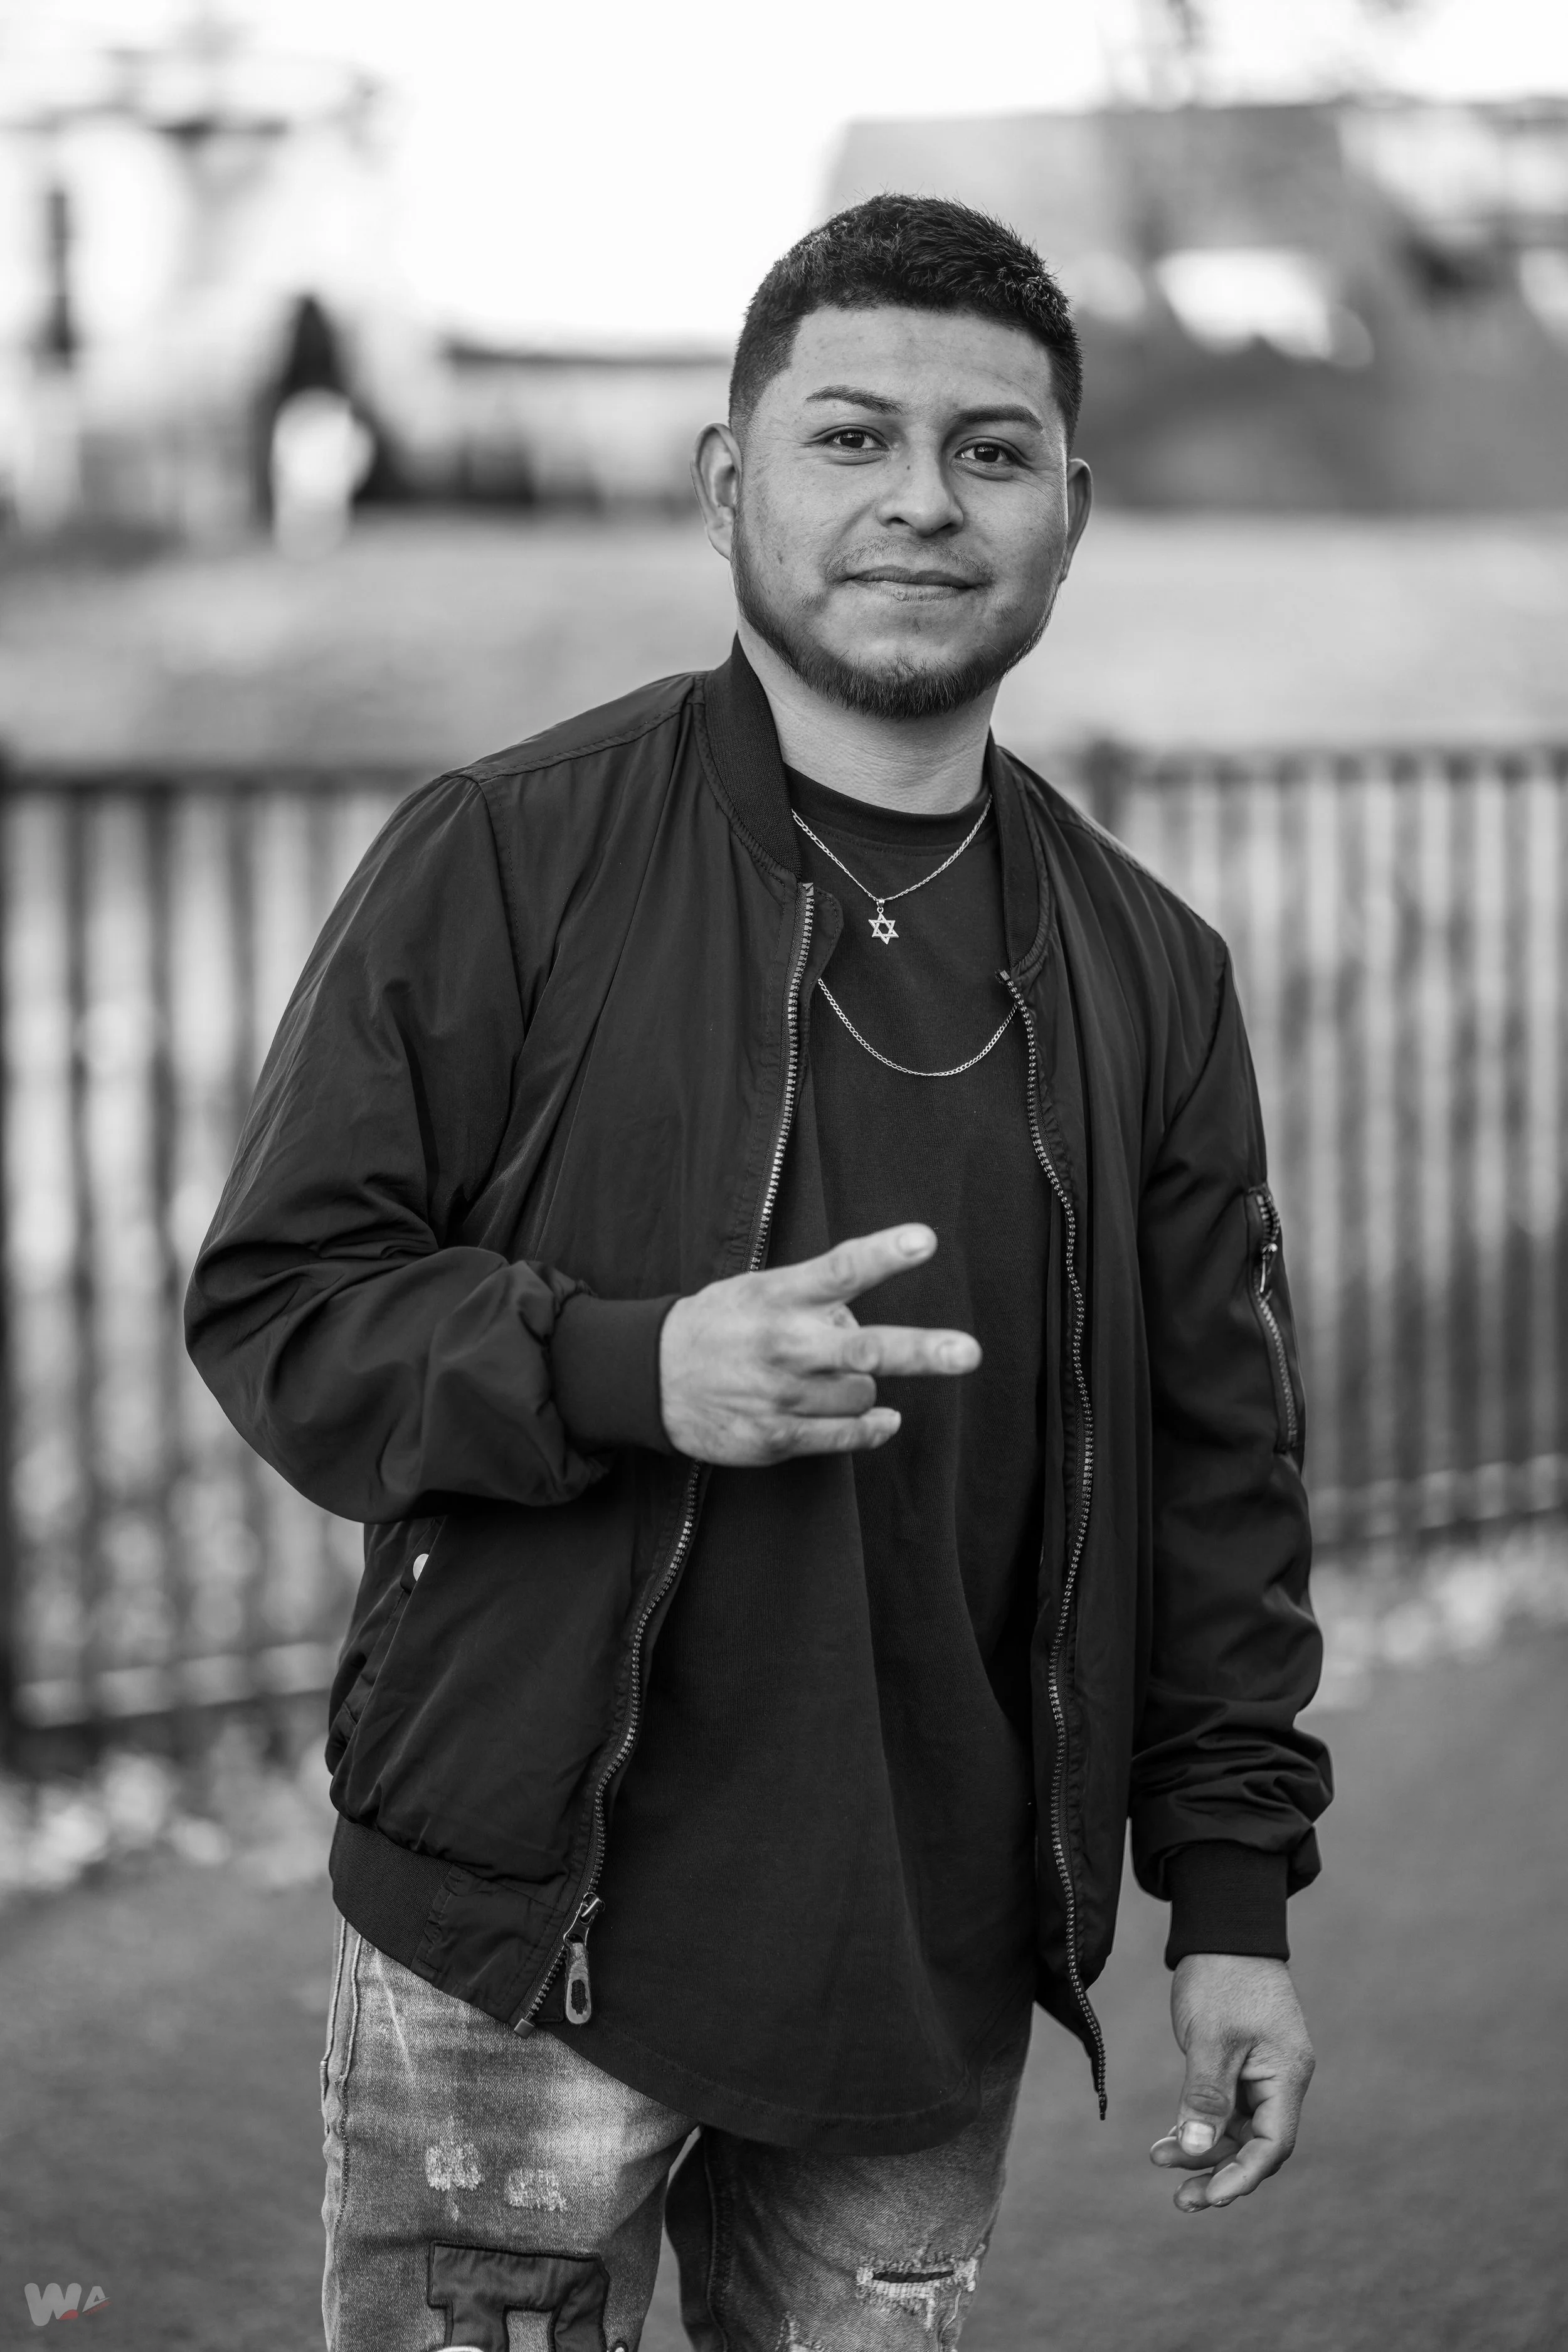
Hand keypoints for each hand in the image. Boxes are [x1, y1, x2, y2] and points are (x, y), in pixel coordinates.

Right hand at [658, 1224, 979, 1464]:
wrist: (652, 1377)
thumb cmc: (722, 1324)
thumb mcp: (760, 1290)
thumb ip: (814, 1296)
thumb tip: (869, 1323)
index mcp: (778, 1296)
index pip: (839, 1269)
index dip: (884, 1253)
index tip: (925, 1240)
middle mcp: (783, 1345)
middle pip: (866, 1348)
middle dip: (922, 1350)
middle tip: (969, 1352)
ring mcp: (780, 1395)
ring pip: (862, 1394)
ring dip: (859, 1385)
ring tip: (823, 1376)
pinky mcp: (776, 1437)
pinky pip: (847, 1436)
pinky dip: (872, 1426)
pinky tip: (882, 1419)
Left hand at [1149, 1954, 1314, 2212]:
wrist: (1222, 1927)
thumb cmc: (1221, 1976)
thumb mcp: (1210, 2036)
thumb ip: (1205, 2094)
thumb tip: (1193, 2149)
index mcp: (1286, 2074)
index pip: (1272, 2144)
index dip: (1241, 2177)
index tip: (1208, 2198)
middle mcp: (1280, 2080)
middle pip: (1255, 2146)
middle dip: (1217, 2174)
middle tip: (1181, 2201)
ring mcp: (1262, 2072)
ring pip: (1236, 2130)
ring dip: (1201, 2150)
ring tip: (1158, 2161)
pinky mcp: (1241, 2064)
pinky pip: (1224, 2108)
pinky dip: (1198, 2124)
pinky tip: (1167, 2139)